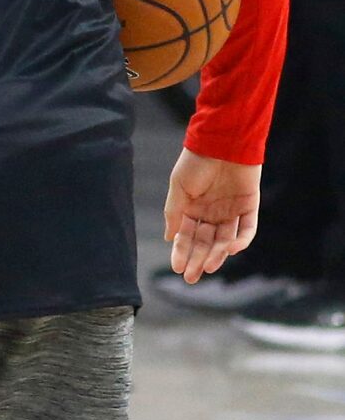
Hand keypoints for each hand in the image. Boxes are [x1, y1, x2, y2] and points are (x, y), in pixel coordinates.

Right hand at [163, 149, 260, 282]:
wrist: (223, 141)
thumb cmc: (195, 162)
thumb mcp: (178, 187)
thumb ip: (174, 213)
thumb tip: (169, 237)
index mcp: (191, 209)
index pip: (186, 237)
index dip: (181, 252)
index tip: (177, 268)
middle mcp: (211, 213)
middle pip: (204, 242)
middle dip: (198, 260)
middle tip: (191, 278)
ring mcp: (231, 210)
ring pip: (224, 239)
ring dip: (217, 254)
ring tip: (209, 267)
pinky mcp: (249, 206)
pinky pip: (247, 228)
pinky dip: (241, 240)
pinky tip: (229, 249)